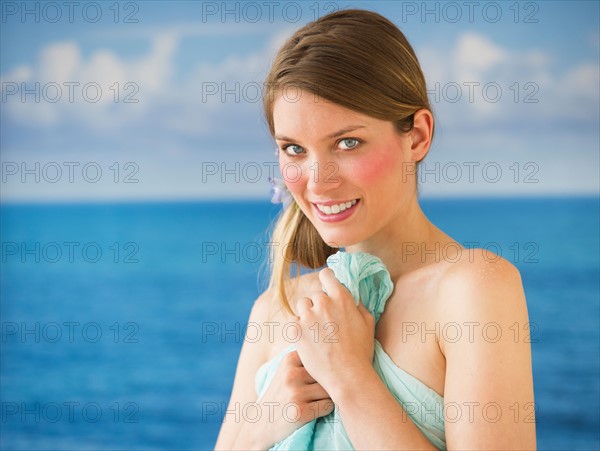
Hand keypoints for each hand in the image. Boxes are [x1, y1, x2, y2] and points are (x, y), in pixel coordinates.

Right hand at [247, 351, 333, 448]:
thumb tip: (339, 349)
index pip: (323, 357)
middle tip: (319, 390)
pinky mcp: (300, 412)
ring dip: (328, 397)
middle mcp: (291, 374)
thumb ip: (308, 358)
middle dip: (328, 383)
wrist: (261, 423)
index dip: (326, 367)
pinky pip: (328, 406)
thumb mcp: (287, 369)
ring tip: (314, 400)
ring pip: (329, 390)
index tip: (324, 372)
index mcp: (289, 359)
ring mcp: (295, 393)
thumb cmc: (282, 394)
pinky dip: (325, 409)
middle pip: (328, 374)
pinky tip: (313, 410)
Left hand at [294, 268, 375, 398]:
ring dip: (307, 313)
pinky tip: (309, 339)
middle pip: (315, 295)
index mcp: (341, 298)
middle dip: (320, 305)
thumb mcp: (368, 323)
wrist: (347, 375)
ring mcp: (307, 317)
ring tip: (316, 330)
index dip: (326, 279)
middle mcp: (323, 303)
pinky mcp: (296, 331)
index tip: (327, 284)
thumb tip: (352, 299)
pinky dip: (299, 328)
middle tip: (326, 322)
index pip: (326, 275)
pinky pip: (294, 321)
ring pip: (302, 305)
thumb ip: (358, 305)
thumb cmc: (360, 351)